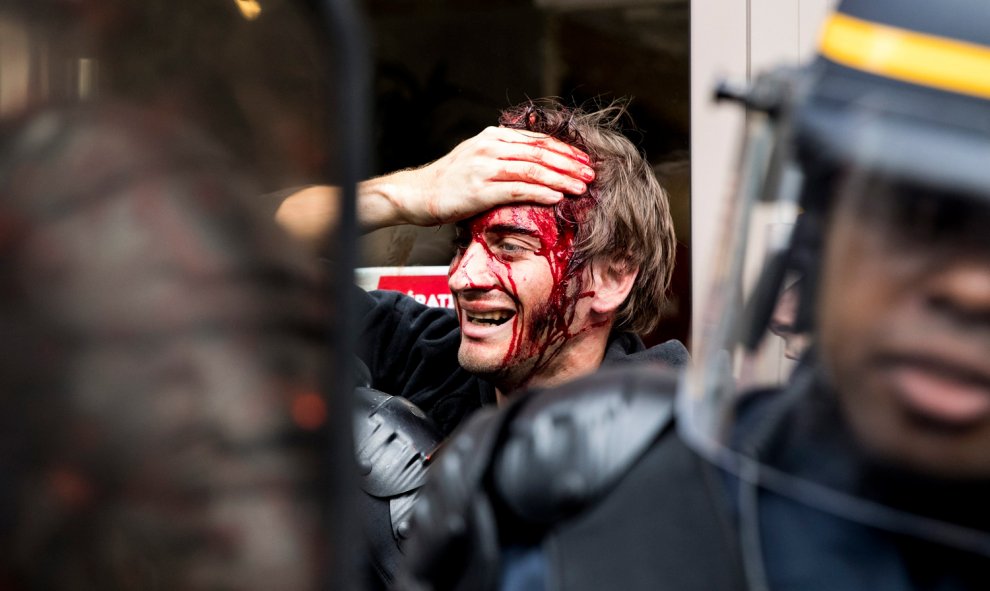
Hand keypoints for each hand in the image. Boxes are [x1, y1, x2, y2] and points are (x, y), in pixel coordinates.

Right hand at [374, 126, 595, 226]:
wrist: (416, 193)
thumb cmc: (449, 182)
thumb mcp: (478, 159)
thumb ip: (504, 157)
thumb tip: (536, 167)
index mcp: (493, 137)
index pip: (538, 141)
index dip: (565, 151)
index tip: (584, 161)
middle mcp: (490, 146)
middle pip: (540, 153)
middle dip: (569, 164)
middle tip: (591, 174)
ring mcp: (484, 167)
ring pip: (533, 170)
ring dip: (561, 178)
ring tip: (581, 187)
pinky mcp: (479, 189)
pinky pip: (517, 189)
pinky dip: (540, 192)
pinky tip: (557, 198)